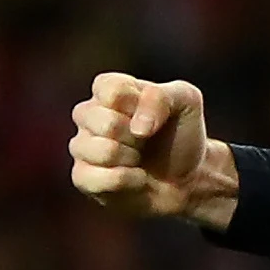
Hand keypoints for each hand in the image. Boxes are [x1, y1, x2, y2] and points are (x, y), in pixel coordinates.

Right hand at [70, 72, 237, 226]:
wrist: (187, 177)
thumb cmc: (181, 134)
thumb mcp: (186, 102)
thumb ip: (161, 97)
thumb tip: (137, 128)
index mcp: (108, 88)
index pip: (112, 90)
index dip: (140, 107)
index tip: (156, 115)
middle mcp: (88, 114)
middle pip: (106, 123)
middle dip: (138, 138)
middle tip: (146, 141)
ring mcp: (82, 146)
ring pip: (101, 151)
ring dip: (131, 159)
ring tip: (139, 159)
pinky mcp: (82, 177)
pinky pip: (91, 179)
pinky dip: (124, 181)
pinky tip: (135, 178)